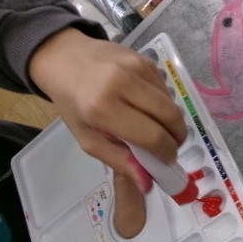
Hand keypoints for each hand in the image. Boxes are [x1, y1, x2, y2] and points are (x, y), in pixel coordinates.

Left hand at [29, 28, 186, 235]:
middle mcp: (122, 83)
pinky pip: (165, 87)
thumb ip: (117, 160)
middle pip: (169, 116)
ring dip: (171, 120)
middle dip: (177, 136)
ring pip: (171, 101)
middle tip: (172, 146)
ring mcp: (137, 67)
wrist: (65, 58)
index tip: (168, 160)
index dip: (166, 152)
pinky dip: (163, 102)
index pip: (151, 136)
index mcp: (102, 108)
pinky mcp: (145, 58)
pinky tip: (150, 106)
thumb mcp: (86, 138)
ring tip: (160, 128)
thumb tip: (147, 183)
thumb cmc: (72, 102)